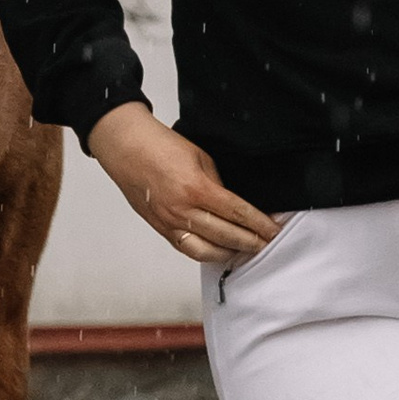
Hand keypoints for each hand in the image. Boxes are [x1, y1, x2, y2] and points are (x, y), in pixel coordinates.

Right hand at [87, 103, 285, 265]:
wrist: (126, 147)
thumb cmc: (159, 146)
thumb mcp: (200, 158)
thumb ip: (217, 184)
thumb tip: (230, 205)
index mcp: (196, 189)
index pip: (236, 212)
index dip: (258, 224)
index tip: (272, 230)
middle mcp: (182, 210)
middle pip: (225, 235)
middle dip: (250, 242)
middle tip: (267, 244)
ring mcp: (169, 222)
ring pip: (205, 250)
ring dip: (229, 253)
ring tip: (245, 251)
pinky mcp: (160, 227)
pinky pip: (186, 248)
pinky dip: (205, 253)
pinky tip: (218, 252)